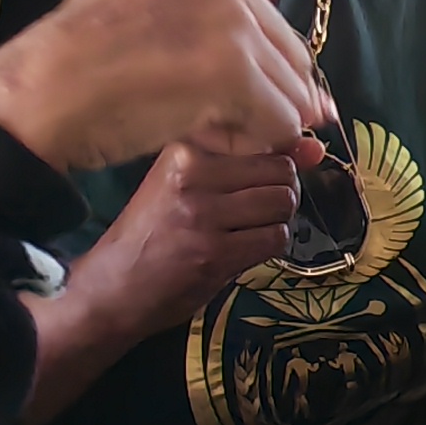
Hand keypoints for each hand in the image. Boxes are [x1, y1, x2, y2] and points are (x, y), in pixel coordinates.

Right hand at [0, 0, 330, 174]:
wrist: (36, 96)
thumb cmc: (75, 60)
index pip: (266, 21)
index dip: (244, 68)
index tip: (194, 84)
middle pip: (288, 56)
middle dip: (256, 98)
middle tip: (191, 111)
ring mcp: (233, 21)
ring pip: (288, 94)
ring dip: (248, 123)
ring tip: (186, 120)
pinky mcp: (235, 71)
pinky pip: (279, 124)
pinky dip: (245, 144)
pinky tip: (195, 134)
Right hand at [78, 139, 305, 337]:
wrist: (110, 290)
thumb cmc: (148, 233)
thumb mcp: (181, 183)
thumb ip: (243, 161)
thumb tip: (316, 147)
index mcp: (183, 149)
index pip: (259, 134)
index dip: (275, 156)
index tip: (266, 174)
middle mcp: (193, 174)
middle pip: (280, 170)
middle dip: (280, 191)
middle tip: (256, 209)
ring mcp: (204, 215)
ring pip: (282, 202)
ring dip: (277, 220)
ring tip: (249, 229)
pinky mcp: (215, 253)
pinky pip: (275, 238)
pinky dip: (270, 246)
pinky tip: (244, 250)